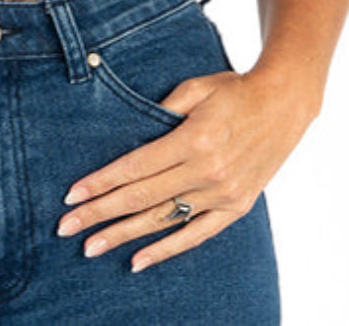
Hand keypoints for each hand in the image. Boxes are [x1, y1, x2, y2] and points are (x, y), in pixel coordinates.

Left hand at [56, 68, 312, 271]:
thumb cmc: (233, 90)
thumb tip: (129, 131)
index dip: (101, 182)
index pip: (135, 167)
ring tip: (91, 247)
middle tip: (66, 228)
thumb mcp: (196, 87)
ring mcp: (222, 194)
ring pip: (163, 220)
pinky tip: (137, 261)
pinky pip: (195, 235)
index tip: (71, 195)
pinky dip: (165, 250)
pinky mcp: (235, 208)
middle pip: (142, 198)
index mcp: (194, 139)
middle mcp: (207, 171)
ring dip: (123, 235)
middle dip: (100, 213)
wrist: (282, 105)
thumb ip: (162, 108)